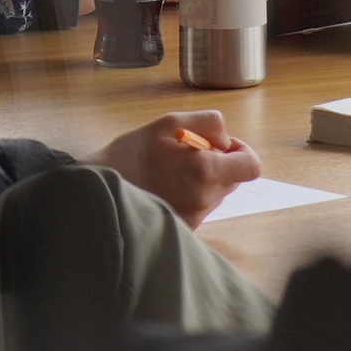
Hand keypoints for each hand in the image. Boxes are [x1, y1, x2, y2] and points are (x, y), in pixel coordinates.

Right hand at [93, 110, 260, 225]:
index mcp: (205, 170)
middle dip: (219, 164)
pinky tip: (165, 188)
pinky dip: (190, 196)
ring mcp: (194, 217)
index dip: (242, 152)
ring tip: (170, 172)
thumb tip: (225, 141)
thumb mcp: (171, 122)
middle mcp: (204, 198)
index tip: (222, 147)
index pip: (251, 167)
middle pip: (233, 179)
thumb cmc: (133, 152)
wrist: (98, 187)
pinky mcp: (183, 229)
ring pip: (216, 194)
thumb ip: (209, 123)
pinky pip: (199, 208)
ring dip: (203, 180)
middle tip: (188, 154)